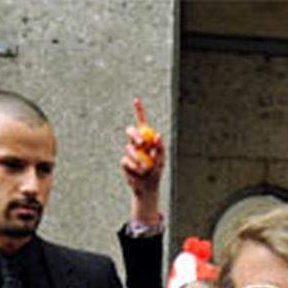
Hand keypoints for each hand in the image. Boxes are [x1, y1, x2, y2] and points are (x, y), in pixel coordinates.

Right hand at [122, 99, 163, 224]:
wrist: (147, 187)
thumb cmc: (157, 172)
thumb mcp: (162, 160)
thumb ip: (161, 147)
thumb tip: (157, 135)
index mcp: (146, 139)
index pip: (142, 122)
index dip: (138, 110)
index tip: (135, 100)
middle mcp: (136, 143)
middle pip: (130, 131)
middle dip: (134, 135)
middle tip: (141, 143)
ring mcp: (129, 152)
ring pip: (128, 148)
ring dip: (137, 158)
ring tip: (144, 168)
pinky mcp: (124, 162)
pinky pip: (126, 161)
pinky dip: (133, 167)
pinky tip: (139, 173)